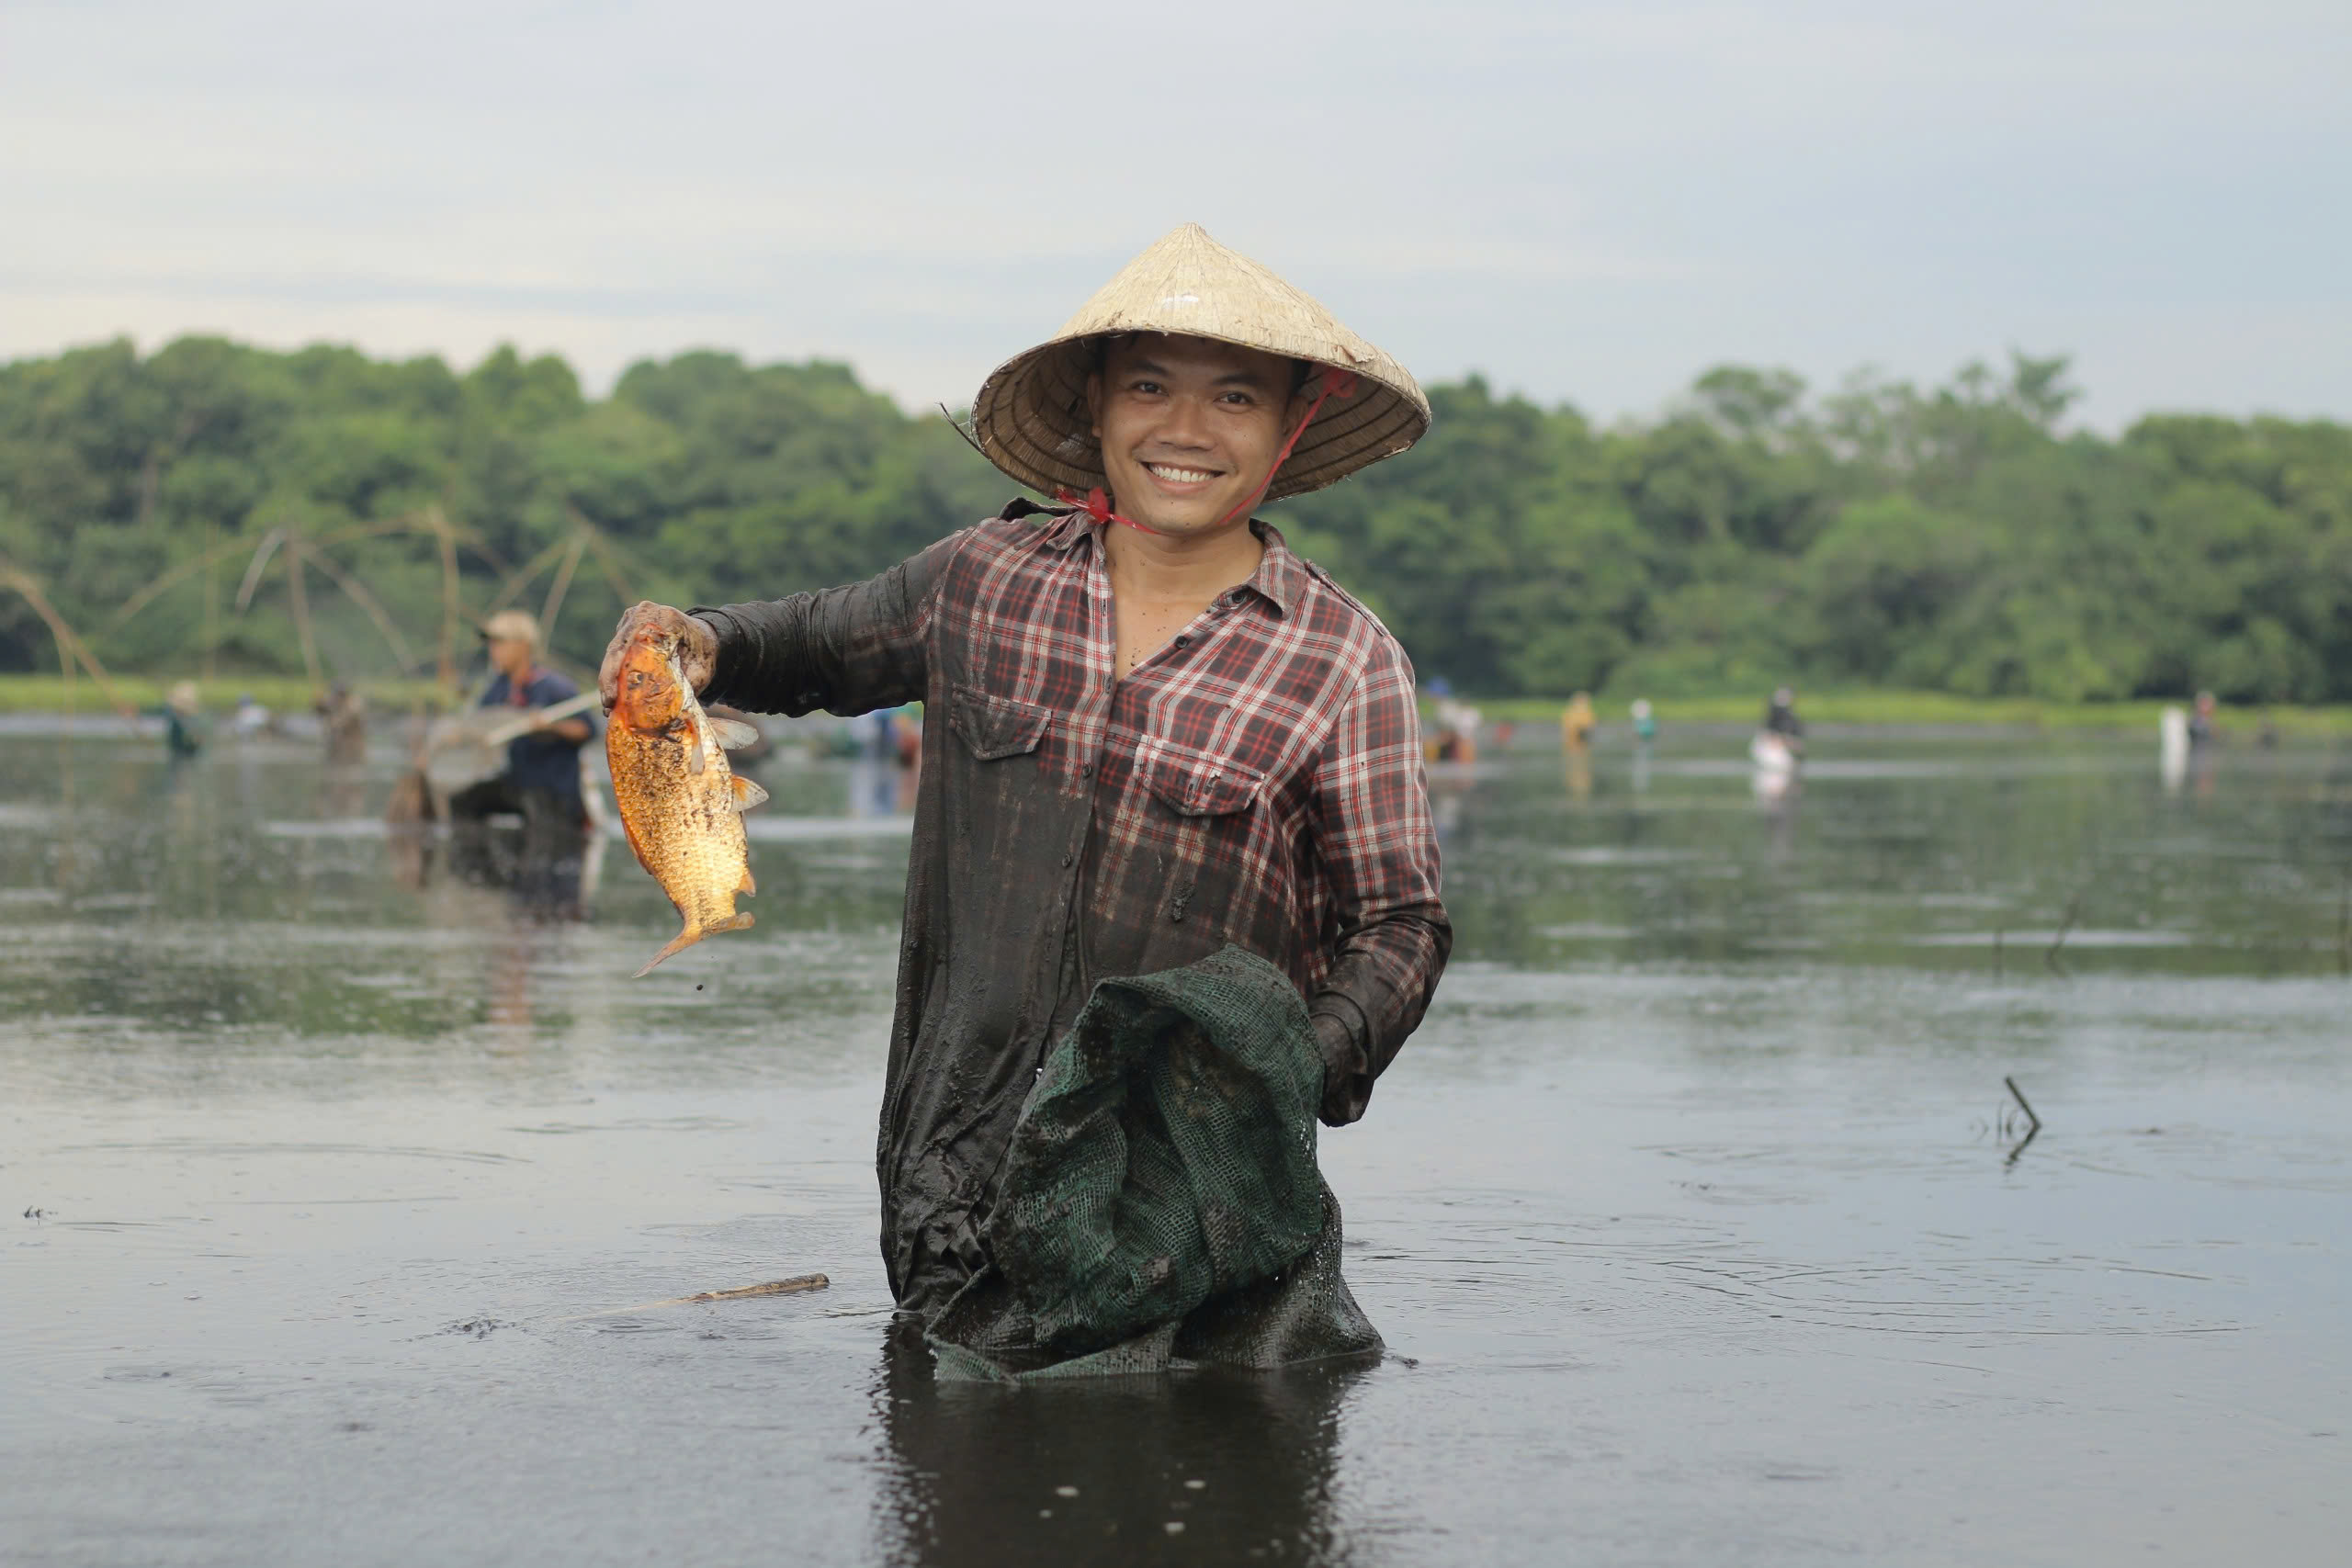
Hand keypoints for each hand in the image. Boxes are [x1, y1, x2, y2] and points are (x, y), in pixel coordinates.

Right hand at [599, 602, 717, 712]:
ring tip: (607, 705)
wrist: (705, 635)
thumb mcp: (701, 671)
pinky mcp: (628, 623)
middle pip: (617, 647)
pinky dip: (613, 670)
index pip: (633, 646)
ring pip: (613, 649)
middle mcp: (646, 612)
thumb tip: (665, 712)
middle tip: (607, 706)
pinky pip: (617, 649)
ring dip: (608, 677)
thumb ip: (685, 686)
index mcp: (666, 619)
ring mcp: (634, 615)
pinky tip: (613, 693)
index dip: (617, 672)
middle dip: (608, 679)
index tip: (614, 697)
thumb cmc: (703, 654)